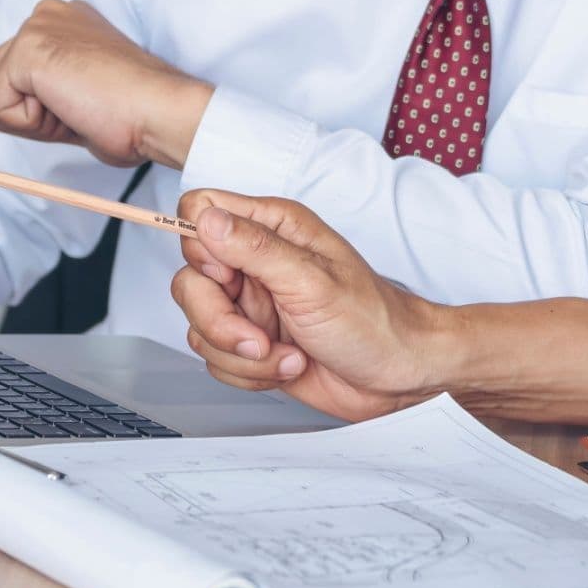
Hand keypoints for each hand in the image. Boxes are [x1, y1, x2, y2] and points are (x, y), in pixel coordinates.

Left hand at [0, 0, 212, 169]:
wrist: (159, 112)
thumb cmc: (134, 115)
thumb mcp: (78, 99)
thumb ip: (43, 95)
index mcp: (66, 20)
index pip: (12, 61)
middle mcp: (49, 14)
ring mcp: (37, 29)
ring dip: (29, 122)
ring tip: (77, 116)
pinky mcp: (28, 50)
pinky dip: (28, 125)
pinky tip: (69, 113)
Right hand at [171, 191, 454, 421]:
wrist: (398, 376)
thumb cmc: (373, 322)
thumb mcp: (312, 281)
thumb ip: (254, 247)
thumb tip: (206, 218)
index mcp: (273, 229)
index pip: (199, 210)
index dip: (200, 248)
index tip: (228, 278)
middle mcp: (256, 263)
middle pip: (189, 281)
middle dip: (218, 320)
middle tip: (260, 336)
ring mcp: (252, 305)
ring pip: (198, 326)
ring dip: (241, 354)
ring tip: (288, 355)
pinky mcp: (251, 343)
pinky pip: (215, 358)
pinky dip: (249, 372)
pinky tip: (288, 367)